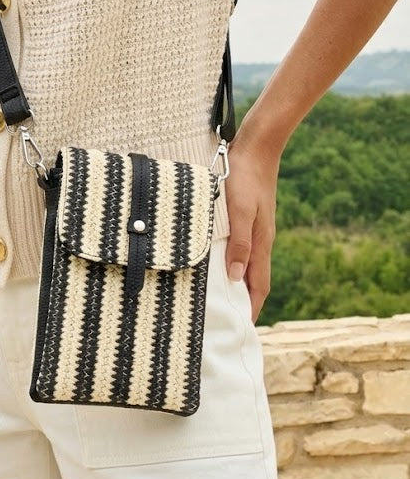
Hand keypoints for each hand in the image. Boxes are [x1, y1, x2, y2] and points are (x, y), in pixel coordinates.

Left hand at [223, 130, 280, 322]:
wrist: (256, 148)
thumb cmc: (245, 178)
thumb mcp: (240, 212)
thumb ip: (240, 243)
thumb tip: (236, 278)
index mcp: (261, 243)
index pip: (258, 286)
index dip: (251, 309)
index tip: (241, 330)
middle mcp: (260, 240)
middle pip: (253, 280)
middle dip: (243, 302)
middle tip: (226, 321)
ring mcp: (254, 229)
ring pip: (246, 264)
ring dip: (236, 283)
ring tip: (219, 299)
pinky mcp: (246, 218)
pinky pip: (240, 248)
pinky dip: (231, 262)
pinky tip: (216, 263)